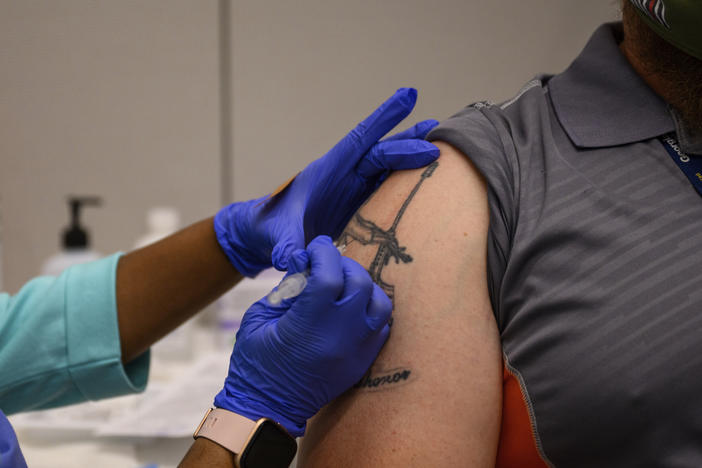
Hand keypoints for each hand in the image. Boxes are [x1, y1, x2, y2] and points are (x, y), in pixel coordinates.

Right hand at [213, 236, 391, 436]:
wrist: (265, 409)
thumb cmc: (255, 362)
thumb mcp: (259, 317)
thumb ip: (286, 287)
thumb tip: (306, 263)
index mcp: (308, 325)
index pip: (329, 275)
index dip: (324, 253)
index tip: (317, 246)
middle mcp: (339, 337)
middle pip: (360, 284)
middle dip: (345, 265)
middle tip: (328, 263)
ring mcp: (355, 352)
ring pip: (380, 304)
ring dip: (365, 287)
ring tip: (344, 285)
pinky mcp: (361, 364)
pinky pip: (382, 328)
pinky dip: (372, 311)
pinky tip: (353, 308)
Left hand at [214, 87, 438, 275]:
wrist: (268, 237)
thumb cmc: (270, 228)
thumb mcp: (277, 236)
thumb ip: (286, 246)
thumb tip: (295, 261)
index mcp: (327, 171)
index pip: (360, 139)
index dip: (384, 118)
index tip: (409, 95)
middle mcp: (345, 175)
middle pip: (381, 153)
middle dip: (408, 146)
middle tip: (438, 143)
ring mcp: (355, 189)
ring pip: (389, 168)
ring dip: (414, 158)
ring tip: (444, 148)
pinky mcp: (361, 205)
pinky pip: (388, 189)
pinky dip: (409, 183)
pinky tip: (430, 183)